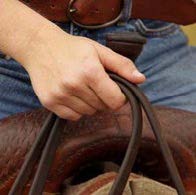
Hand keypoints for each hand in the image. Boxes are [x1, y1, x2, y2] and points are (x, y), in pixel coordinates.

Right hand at [23, 25, 144, 119]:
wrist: (39, 47)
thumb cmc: (73, 48)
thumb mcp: (99, 51)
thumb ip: (122, 65)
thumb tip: (141, 79)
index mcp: (90, 71)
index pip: (115, 100)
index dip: (119, 98)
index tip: (115, 91)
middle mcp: (74, 85)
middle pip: (102, 108)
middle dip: (104, 99)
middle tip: (95, 85)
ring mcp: (60, 95)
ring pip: (88, 113)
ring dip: (91, 104)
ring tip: (83, 88)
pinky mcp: (49, 102)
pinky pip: (73, 116)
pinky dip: (77, 109)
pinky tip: (73, 95)